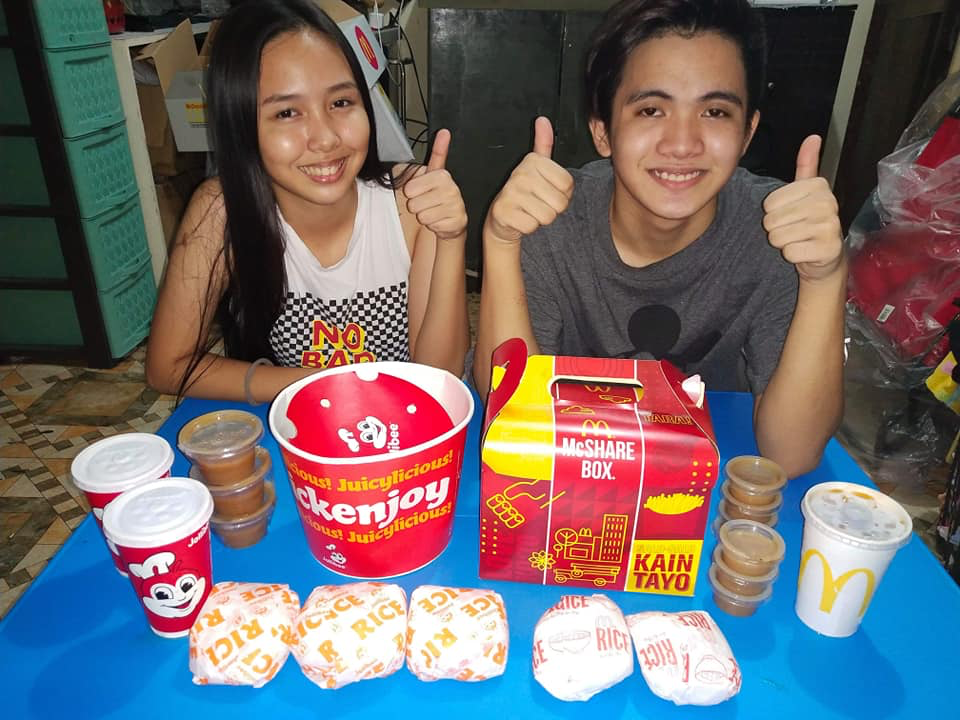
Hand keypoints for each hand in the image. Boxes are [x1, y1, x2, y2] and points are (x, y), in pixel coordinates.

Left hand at [403, 129, 467, 240]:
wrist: (454, 220)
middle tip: (428, 203)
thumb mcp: (435, 173)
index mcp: (443, 176)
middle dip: (418, 206)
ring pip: (422, 216)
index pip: (410, 188)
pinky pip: (432, 226)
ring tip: (435, 211)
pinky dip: (434, 226)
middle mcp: (451, 190)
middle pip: (414, 204)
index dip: (412, 193)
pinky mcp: (456, 223)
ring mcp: (455, 207)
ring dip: (425, 217)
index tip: (422, 191)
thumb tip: (444, 132)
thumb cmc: (439, 196)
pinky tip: (441, 220)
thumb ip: (438, 153)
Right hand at [485, 116, 573, 244]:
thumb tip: (543, 120)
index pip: (568, 184)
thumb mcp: (535, 167)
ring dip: (541, 219)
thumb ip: (544, 144)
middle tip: (538, 204)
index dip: (562, 194)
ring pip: (548, 216)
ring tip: (530, 211)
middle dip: (552, 209)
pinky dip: (528, 228)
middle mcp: (520, 174)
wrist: (500, 217)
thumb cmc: (524, 192)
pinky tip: (521, 219)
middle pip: (560, 203)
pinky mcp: (504, 213)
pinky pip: (532, 226)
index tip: (547, 192)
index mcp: (532, 161)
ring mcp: (510, 193)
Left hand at [763, 135, 843, 282]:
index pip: (769, 202)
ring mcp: (830, 226)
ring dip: (783, 243)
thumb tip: (813, 136)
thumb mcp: (806, 192)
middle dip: (776, 229)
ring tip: (798, 239)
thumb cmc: (810, 221)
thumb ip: (806, 165)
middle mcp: (828, 203)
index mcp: (818, 186)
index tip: (789, 213)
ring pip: (779, 237)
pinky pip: (790, 252)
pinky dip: (792, 255)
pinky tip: (804, 251)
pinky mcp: (828, 249)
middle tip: (793, 229)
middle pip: (772, 220)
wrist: (826, 256)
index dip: (772, 212)